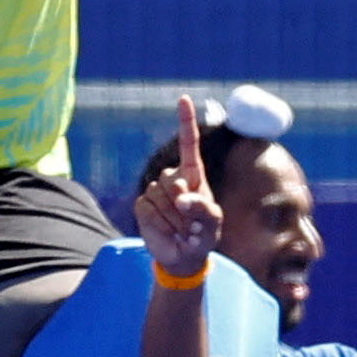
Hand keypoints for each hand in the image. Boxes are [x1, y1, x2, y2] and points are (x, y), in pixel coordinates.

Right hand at [135, 93, 223, 272]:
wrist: (184, 257)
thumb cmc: (204, 235)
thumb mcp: (214, 224)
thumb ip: (204, 210)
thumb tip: (182, 198)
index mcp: (193, 175)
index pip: (189, 144)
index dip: (186, 122)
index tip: (183, 99)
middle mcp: (173, 178)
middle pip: (173, 180)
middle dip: (184, 205)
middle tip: (191, 223)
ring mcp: (156, 191)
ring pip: (159, 195)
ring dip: (173, 218)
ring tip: (180, 228)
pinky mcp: (143, 205)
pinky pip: (147, 208)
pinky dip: (159, 223)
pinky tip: (167, 230)